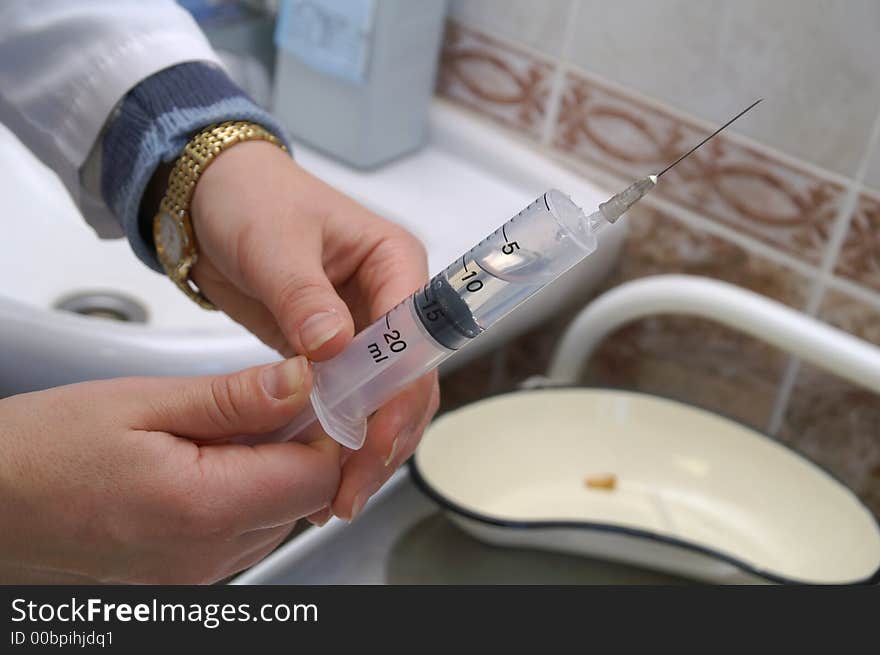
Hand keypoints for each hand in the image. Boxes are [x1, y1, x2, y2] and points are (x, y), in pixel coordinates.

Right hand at [0, 357, 338, 583]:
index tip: (315, 388)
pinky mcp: (185, 575)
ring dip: (270, 466)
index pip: (317, 475)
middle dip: (299, 442)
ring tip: (221, 426)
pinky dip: (242, 490)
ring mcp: (198, 573)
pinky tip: (204, 458)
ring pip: (279, 513)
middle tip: (265, 395)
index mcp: (205, 508)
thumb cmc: (42, 452)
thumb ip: (233, 399)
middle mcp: (210, 555)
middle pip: (303, 496)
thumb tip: (303, 381)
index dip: (326, 427)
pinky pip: (244, 530)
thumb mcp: (142, 403)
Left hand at [189, 141, 439, 521]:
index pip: (416, 338)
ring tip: (339, 496)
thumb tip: (333, 347)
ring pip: (385, 398)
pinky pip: (349, 397)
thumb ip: (303, 296)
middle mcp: (390, 298)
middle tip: (351, 489)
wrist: (208, 199)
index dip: (401, 394)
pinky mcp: (334, 349)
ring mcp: (364, 327)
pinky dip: (339, 434)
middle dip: (387, 436)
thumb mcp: (273, 244)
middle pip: (410, 380)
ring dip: (367, 446)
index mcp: (394, 261)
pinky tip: (323, 469)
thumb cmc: (249, 199)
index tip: (374, 441)